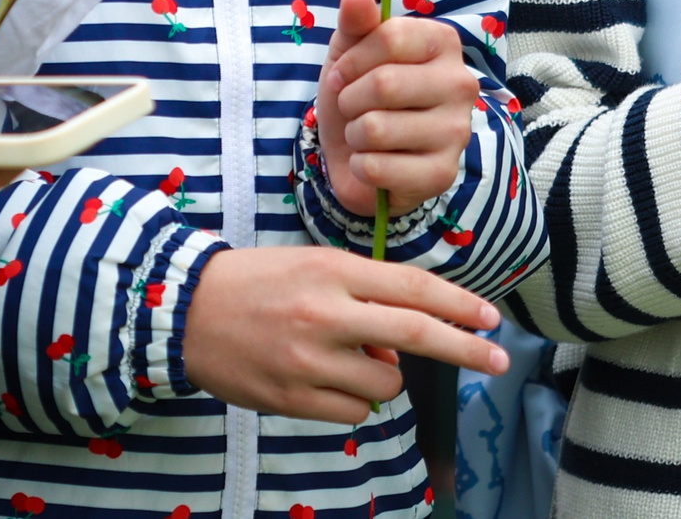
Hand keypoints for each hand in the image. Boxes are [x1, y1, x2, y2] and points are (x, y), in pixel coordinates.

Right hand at [182, 245, 509, 423]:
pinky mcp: (292, 398)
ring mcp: (309, 359)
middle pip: (416, 334)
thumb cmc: (253, 282)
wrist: (182, 310)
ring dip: (384, 378)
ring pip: (386, 384)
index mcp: (332, 270)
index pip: (412, 287)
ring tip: (348, 361)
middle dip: (466, 348)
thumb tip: (399, 346)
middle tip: (498, 360)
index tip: (491, 317)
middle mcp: (326, 313)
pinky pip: (353, 412)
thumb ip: (361, 297)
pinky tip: (323, 382)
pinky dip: (352, 402)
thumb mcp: (309, 267)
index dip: (459, 303)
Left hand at [316, 0, 481, 216]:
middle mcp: (461, 84)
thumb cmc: (359, 95)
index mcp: (443, 43)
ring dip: (354, 135)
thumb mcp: (349, 51)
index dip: (352, 59)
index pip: (390, 37)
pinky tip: (374, 163)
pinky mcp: (443, 174)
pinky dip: (361, 167)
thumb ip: (355, 22)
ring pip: (377, 128)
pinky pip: (378, 168)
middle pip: (384, 84)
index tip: (342, 74)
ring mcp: (457, 132)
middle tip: (354, 108)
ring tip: (365, 136)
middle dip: (350, 100)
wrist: (358, 156)